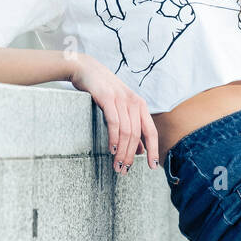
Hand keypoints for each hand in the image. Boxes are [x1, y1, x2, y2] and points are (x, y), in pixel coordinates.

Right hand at [68, 53, 159, 174]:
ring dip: (122, 152)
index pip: (151, 132)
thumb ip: (131, 127)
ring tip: (117, 165)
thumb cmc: (104, 91)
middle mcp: (135, 103)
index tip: (152, 166)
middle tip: (124, 171)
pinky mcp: (108, 98)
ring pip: (127, 132)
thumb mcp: (121, 108)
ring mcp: (122, 100)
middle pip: (137, 135)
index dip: (153, 150)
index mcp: (141, 106)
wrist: (86, 69)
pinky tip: (112, 150)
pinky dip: (114, 138)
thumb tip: (139, 150)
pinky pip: (114, 122)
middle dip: (131, 156)